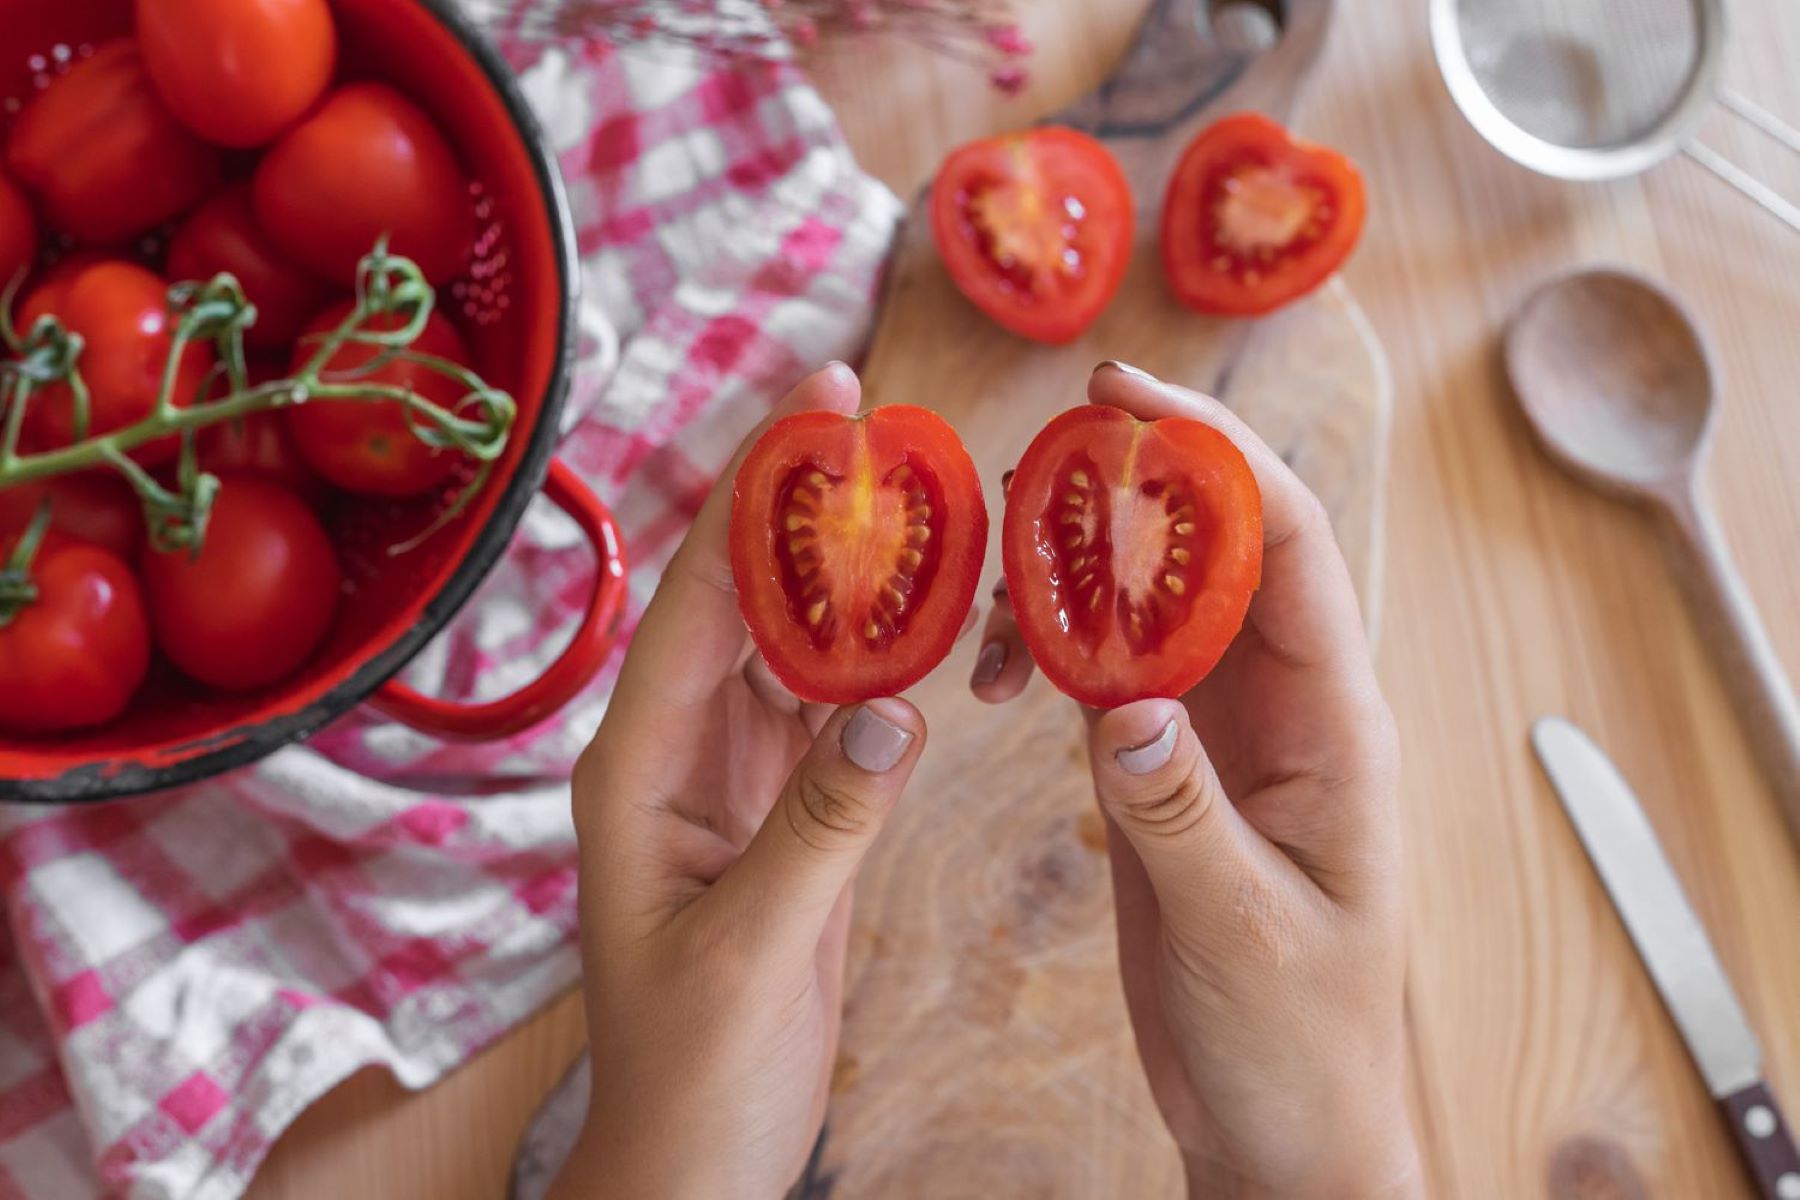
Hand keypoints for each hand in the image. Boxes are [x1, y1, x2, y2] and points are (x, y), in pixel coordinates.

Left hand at [552, 364, 928, 1199]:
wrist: (697, 1155)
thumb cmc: (694, 1069)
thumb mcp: (753, 947)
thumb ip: (822, 824)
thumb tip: (898, 707)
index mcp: (637, 767)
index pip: (697, 599)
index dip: (755, 493)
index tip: (815, 406)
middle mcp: (678, 754)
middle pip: (745, 600)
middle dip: (806, 509)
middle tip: (880, 427)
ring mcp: (733, 780)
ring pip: (796, 648)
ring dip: (852, 579)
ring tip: (918, 503)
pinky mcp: (785, 813)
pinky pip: (835, 713)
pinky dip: (881, 665)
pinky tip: (931, 625)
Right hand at [972, 362, 1421, 1197]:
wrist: (1280, 1120)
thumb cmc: (1298, 1038)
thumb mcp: (1246, 935)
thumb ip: (1184, 817)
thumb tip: (1124, 705)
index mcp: (1335, 723)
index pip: (1289, 546)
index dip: (1217, 455)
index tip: (1128, 398)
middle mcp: (1282, 705)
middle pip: (1214, 547)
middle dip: (1133, 483)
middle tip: (1035, 455)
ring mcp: (1219, 731)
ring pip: (1151, 600)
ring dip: (1077, 563)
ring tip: (995, 555)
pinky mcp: (1165, 767)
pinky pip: (1108, 669)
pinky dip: (1050, 645)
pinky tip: (997, 662)